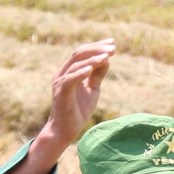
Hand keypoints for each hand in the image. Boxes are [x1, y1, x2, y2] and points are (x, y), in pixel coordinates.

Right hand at [37, 39, 115, 153]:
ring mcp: (60, 82)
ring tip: (107, 56)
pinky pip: (70, 80)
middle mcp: (62, 73)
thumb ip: (98, 75)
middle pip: (79, 54)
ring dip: (93, 59)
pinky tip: (92, 68)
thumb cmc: (78, 111)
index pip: (82, 53)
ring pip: (76, 64)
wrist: (65, 130)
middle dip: (96, 49)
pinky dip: (81, 73)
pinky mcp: (61, 92)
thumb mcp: (92, 89)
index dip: (97, 46)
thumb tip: (107, 59)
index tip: (112, 43)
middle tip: (113, 48)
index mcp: (69, 71)